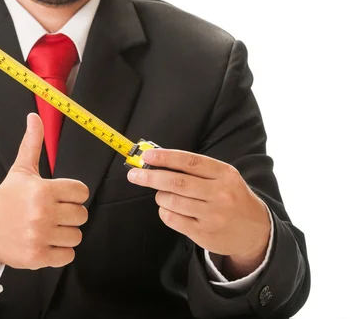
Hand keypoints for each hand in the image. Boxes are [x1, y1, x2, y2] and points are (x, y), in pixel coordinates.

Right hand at [0, 113, 88, 271]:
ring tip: (48, 228)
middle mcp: (42, 213)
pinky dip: (60, 252)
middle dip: (69, 214)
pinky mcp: (38, 257)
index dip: (72, 194)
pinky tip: (45, 242)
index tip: (59, 197)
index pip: (81, 192)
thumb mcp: (21, 170)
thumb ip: (32, 143)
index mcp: (42, 190)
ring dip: (65, 234)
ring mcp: (40, 236)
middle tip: (52, 213)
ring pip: (76, 236)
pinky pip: (68, 256)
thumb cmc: (7, 199)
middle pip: (82, 215)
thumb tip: (34, 117)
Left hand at [127, 149, 270, 277]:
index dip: (165, 157)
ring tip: (163, 195)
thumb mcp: (223, 177)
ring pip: (171, 201)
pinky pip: (172, 219)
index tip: (146, 156)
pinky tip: (170, 209)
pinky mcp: (204, 233)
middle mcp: (220, 194)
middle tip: (134, 175)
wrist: (255, 231)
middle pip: (177, 182)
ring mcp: (212, 215)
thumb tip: (157, 159)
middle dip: (150, 177)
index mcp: (225, 174)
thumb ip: (195, 168)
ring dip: (160, 196)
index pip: (190, 161)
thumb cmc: (232, 197)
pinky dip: (164, 211)